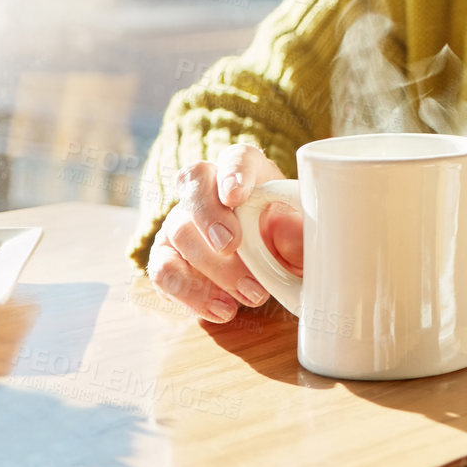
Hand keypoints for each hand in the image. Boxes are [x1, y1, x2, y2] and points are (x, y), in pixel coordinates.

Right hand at [146, 144, 301, 322]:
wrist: (268, 267)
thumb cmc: (287, 237)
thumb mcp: (303, 236)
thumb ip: (299, 233)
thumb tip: (281, 231)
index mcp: (246, 171)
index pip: (235, 158)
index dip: (233, 173)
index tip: (236, 195)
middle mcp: (207, 189)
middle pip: (194, 184)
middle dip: (209, 216)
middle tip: (231, 245)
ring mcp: (181, 221)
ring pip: (179, 230)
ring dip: (213, 267)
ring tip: (252, 294)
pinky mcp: (167, 257)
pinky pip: (163, 270)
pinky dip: (191, 293)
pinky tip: (223, 309)